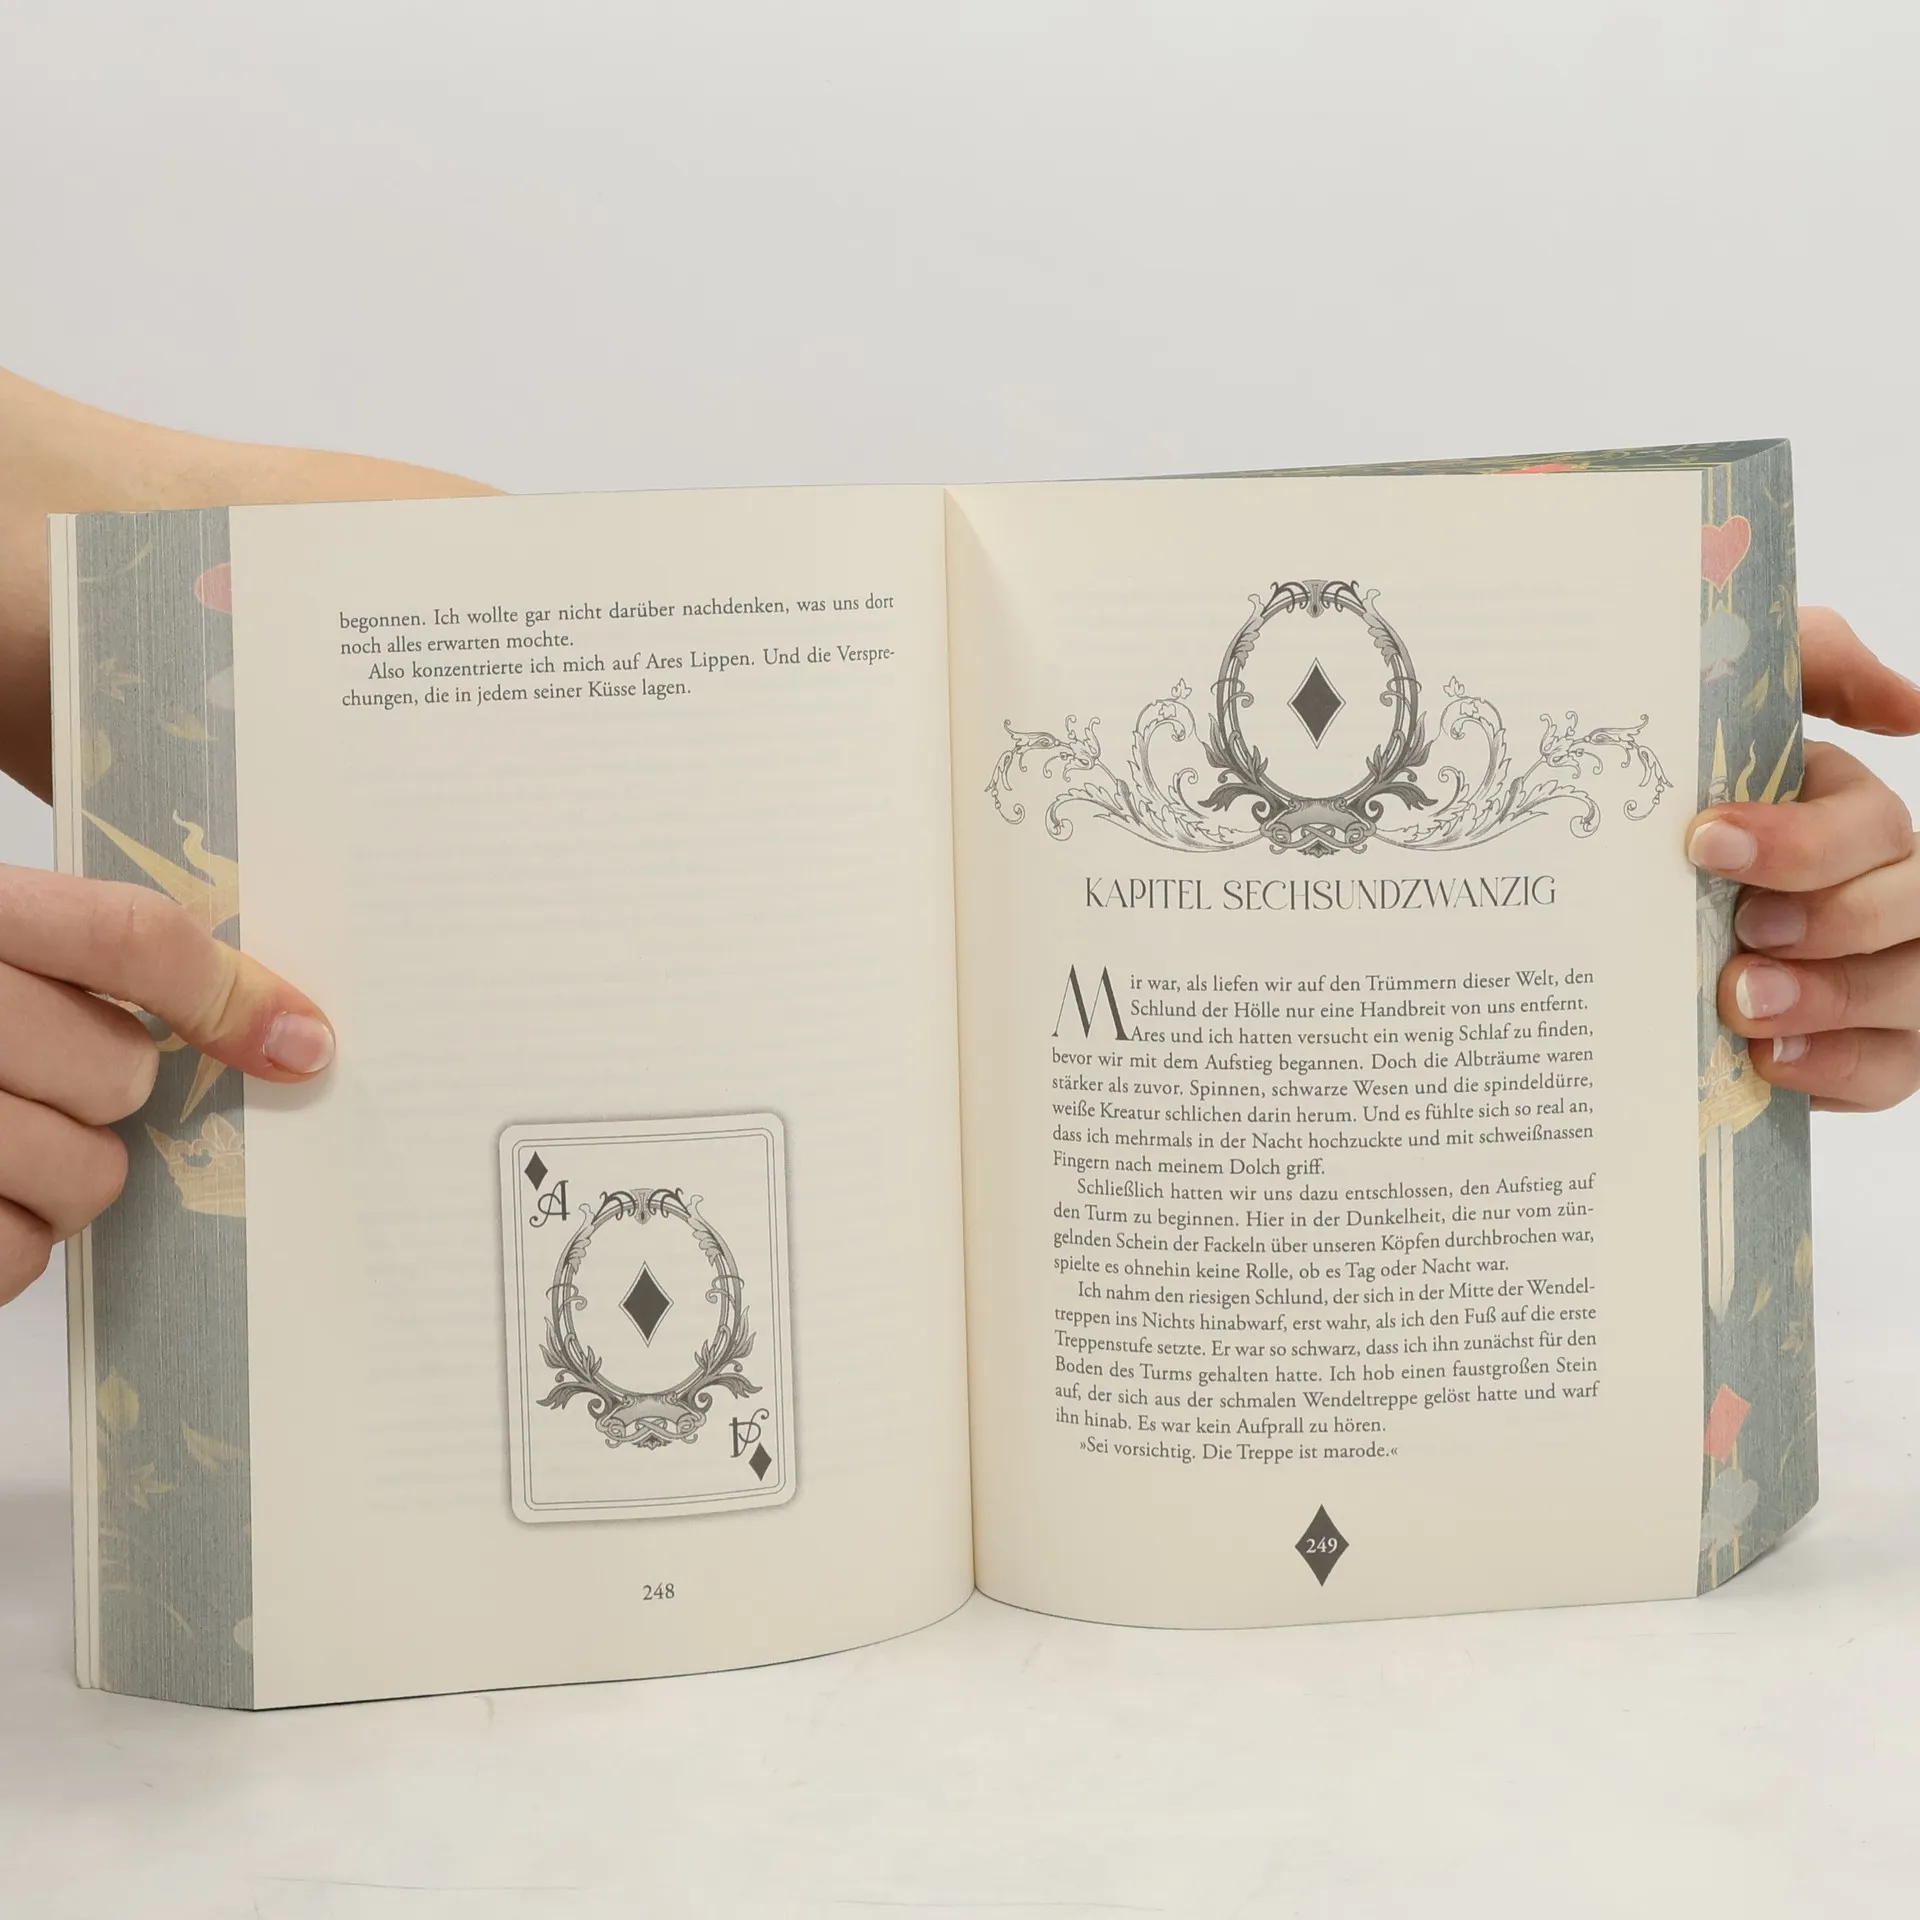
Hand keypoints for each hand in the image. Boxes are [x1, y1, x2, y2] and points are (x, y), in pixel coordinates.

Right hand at [0, 866, 333, 1304]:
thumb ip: (83, 958)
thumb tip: (278, 1033)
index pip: (130, 936)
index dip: (231, 994)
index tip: (300, 1043)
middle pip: (117, 1071)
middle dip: (105, 1093)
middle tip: (41, 1082)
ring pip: (83, 1174)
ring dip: (62, 1178)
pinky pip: (14, 1256)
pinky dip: (8, 1246)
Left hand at [1687, 607, 1919, 1110]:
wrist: (1612, 915)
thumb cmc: (1678, 807)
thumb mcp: (1722, 703)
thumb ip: (1814, 662)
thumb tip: (1906, 703)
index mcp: (1855, 819)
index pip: (1872, 824)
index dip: (1801, 837)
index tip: (1704, 843)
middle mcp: (1891, 895)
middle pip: (1913, 906)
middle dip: (1832, 919)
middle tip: (1743, 929)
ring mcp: (1889, 977)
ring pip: (1913, 991)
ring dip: (1829, 999)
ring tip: (1741, 1002)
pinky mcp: (1869, 1051)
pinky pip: (1889, 1071)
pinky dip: (1833, 1069)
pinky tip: (1766, 1060)